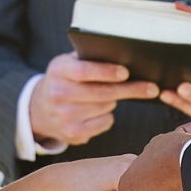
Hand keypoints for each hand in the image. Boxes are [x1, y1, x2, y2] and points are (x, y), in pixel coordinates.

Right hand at [30, 52, 158, 145]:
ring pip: (106, 107)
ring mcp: (64, 117)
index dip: (106, 72)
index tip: (126, 73)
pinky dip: (107, 115)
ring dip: (113, 101)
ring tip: (105, 95)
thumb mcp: (69, 63)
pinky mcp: (72, 134)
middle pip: (102, 93)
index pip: (84, 71)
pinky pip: (105, 123)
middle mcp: (58, 94)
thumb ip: (89, 58)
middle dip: (130, 90)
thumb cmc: (65, 79)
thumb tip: (124, 56)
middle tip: (151, 88)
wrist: (39, 109)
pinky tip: (97, 110)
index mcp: (59, 70)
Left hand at [48, 154, 150, 190]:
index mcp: (126, 169)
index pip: (151, 189)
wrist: (65, 176)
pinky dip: (136, 187)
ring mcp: (127, 158)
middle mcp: (130, 159)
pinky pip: (138, 176)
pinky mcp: (124, 161)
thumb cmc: (82, 190)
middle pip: (150, 182)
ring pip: (144, 180)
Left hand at [117, 131, 190, 190]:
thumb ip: (146, 159)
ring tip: (178, 179)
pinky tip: (186, 187)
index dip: (141, 175)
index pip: (130, 184)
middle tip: (165, 175)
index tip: (152, 168)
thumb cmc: (172, 152)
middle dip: (152, 188)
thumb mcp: (153, 146)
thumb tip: (148, 161)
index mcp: (127, 184)